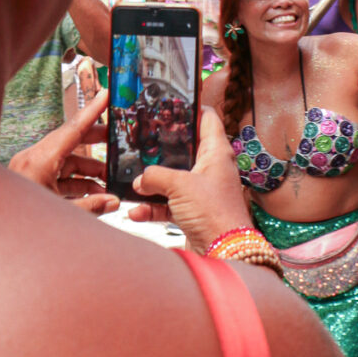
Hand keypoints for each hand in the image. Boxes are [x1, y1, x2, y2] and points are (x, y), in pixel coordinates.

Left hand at [8, 89, 117, 212]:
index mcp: (39, 161)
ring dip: (88, 171)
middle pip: (70, 143)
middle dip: (95, 144)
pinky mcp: (30, 182)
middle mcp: (33, 160)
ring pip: (65, 162)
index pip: (72, 130)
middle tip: (116, 139)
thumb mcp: (62, 215)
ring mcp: (30, 171)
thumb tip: (112, 201)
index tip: (105, 95)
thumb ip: (90, 206)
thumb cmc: (19, 226)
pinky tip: (92, 194)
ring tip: (109, 181)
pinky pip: (57, 175)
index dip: (91, 112)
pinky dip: (75, 182)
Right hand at [128, 106, 251, 253]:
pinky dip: (152, 207)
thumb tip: (140, 180)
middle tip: (141, 140)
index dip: (191, 108)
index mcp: (216, 153)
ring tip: (133, 183)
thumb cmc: (214, 214)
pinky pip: (168, 204)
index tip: (171, 103)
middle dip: (161, 148)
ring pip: (172, 178)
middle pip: (184, 149)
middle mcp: (210, 169)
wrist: (224, 252)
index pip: (207, 119)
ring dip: (152, 183)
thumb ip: (155, 176)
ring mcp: (201, 191)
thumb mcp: (180, 186)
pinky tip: (135, 211)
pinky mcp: (193, 212)